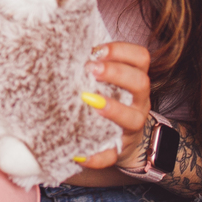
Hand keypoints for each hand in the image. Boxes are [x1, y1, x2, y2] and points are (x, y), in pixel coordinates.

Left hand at [76, 41, 151, 170]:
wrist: (124, 139)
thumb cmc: (109, 99)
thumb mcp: (107, 80)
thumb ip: (93, 64)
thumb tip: (60, 44)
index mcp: (134, 80)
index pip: (141, 58)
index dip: (122, 51)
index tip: (98, 49)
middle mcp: (138, 101)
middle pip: (140, 83)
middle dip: (116, 73)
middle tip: (90, 68)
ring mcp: (132, 127)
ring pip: (133, 119)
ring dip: (113, 109)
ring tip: (90, 101)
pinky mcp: (119, 150)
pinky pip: (111, 156)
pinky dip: (95, 157)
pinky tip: (78, 154)